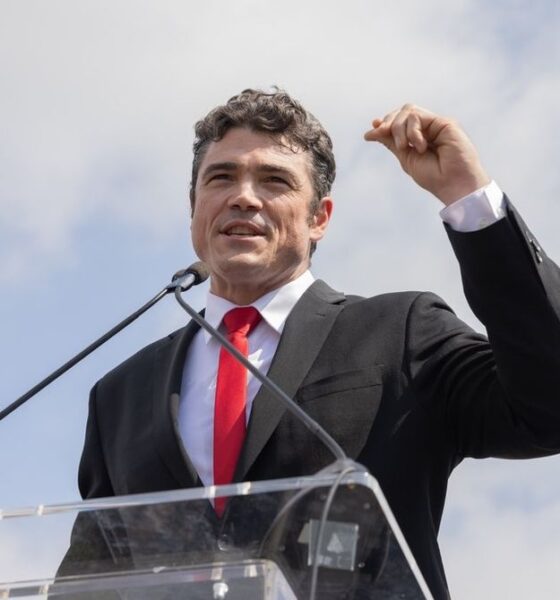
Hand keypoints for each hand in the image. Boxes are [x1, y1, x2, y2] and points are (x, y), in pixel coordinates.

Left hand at [364, 104, 490, 205]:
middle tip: (382, 134)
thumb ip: (391, 143)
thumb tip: (370, 131)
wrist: (453, 184)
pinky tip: (420, 146)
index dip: (384, 123)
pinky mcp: (444, 122)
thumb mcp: (406, 158)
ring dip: (399, 128)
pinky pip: (418, 116)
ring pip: (408, 111)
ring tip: (405, 147)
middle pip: (402, 112)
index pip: (399, 122)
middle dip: (388, 123)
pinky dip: (412, 131)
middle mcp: (428, 128)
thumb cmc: (433, 176)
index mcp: (419, 138)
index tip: (370, 133)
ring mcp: (436, 124)